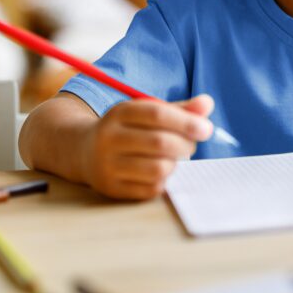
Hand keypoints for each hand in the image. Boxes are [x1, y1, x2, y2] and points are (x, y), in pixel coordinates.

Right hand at [79, 95, 213, 199]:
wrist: (84, 152)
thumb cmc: (130, 129)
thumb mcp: (149, 112)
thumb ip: (180, 109)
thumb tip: (207, 104)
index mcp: (119, 113)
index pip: (157, 114)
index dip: (186, 121)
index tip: (206, 129)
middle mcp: (109, 138)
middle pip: (160, 143)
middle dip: (185, 145)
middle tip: (191, 146)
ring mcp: (107, 165)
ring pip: (158, 169)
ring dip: (175, 164)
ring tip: (173, 158)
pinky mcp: (111, 188)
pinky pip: (151, 188)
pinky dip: (164, 180)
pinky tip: (159, 172)